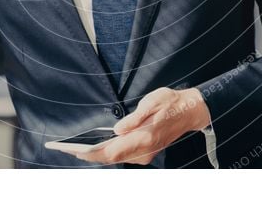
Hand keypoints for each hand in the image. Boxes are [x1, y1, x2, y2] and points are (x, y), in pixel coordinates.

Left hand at [71, 87, 210, 165]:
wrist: (190, 111)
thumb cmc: (171, 103)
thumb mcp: (152, 102)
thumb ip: (134, 118)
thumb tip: (116, 130)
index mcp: (145, 137)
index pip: (114, 152)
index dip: (94, 154)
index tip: (77, 151)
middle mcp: (145, 150)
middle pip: (113, 158)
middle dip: (91, 155)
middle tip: (71, 151)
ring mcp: (147, 153)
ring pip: (118, 159)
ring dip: (99, 155)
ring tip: (80, 149)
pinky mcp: (147, 152)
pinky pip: (124, 156)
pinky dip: (110, 153)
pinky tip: (100, 147)